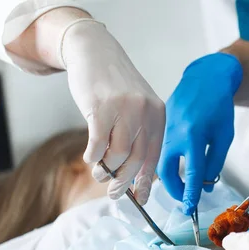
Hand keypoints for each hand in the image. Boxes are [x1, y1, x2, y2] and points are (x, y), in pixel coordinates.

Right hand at [60, 20, 164, 202]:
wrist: (94, 51)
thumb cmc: (114, 86)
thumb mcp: (137, 107)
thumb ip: (138, 135)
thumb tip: (133, 175)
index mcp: (158, 115)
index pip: (154, 155)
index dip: (146, 181)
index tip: (140, 198)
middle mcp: (145, 112)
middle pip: (136, 160)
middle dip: (123, 182)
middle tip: (114, 192)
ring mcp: (123, 110)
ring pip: (116, 155)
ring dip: (105, 169)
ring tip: (99, 171)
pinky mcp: (100, 108)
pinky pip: (96, 144)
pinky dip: (92, 156)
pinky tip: (90, 156)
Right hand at [157, 53, 242, 214]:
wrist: (205, 78)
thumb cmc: (219, 107)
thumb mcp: (224, 136)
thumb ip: (215, 162)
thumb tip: (206, 186)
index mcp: (193, 136)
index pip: (191, 173)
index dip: (190, 194)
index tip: (190, 208)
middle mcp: (174, 134)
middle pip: (166, 171)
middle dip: (174, 190)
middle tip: (186, 199)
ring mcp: (163, 129)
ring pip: (160, 162)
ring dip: (170, 177)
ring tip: (184, 186)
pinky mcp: (159, 125)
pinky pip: (160, 149)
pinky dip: (168, 163)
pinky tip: (178, 167)